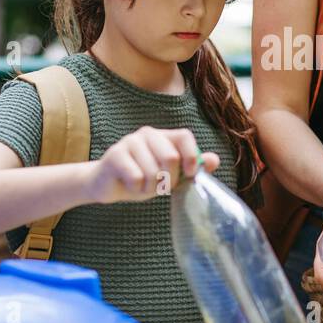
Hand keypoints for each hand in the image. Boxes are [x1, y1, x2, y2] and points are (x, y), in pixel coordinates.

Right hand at [88, 126, 218, 203]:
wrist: (108, 185)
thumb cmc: (143, 178)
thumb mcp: (170, 174)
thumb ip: (191, 166)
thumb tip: (214, 160)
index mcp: (163, 136)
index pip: (184, 136)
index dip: (191, 156)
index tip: (190, 174)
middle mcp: (147, 134)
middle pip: (171, 156)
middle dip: (170, 179)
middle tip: (162, 186)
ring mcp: (130, 142)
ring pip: (153, 171)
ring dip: (151, 187)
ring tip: (143, 186)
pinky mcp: (115, 155)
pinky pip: (136, 178)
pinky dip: (136, 189)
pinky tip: (129, 185)